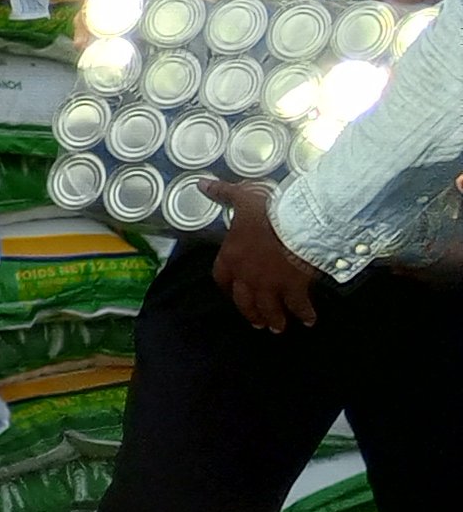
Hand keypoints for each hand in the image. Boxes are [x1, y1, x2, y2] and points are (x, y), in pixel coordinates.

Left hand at [203, 178, 322, 331]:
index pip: (222, 278)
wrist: (298, 224)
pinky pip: (298, 306)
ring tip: (278, 327)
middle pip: (244, 301)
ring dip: (273, 319)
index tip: (233, 293)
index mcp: (231, 257)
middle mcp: (247, 276)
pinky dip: (304, 314)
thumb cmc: (269, 210)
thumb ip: (223, 193)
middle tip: (258, 322)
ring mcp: (270, 285)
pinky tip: (310, 320)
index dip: (227, 288)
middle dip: (251, 312)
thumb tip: (201, 184)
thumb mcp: (243, 198)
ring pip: (268, 309)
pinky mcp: (293, 288)